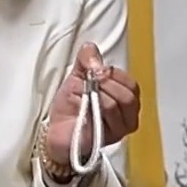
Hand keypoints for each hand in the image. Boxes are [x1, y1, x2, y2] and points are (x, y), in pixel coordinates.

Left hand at [45, 42, 140, 170]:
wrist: (56, 132)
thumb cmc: (70, 108)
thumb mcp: (76, 78)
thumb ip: (86, 61)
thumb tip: (91, 48)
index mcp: (123, 97)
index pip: (130, 83)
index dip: (112, 74)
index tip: (94, 72)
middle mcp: (126, 115)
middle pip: (128, 95)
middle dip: (104, 85)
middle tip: (88, 85)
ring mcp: (120, 128)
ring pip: (116, 105)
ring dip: (96, 97)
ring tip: (84, 99)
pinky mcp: (108, 138)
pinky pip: (106, 119)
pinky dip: (93, 110)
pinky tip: (85, 109)